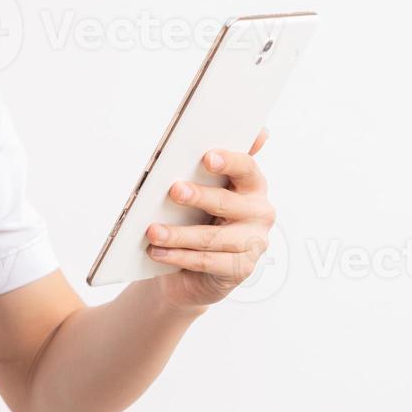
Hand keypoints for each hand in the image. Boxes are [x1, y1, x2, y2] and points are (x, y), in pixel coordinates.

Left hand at [144, 128, 275, 310]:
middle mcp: (259, 213)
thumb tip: (209, 142)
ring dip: (178, 234)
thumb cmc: (198, 217)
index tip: (207, 158)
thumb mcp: (201, 191)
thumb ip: (203, 167)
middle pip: (227, 202)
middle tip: (174, 191)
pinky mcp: (241, 268)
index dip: (229, 161)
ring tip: (153, 231)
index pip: (246, 168)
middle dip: (199, 196)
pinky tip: (158, 252)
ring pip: (213, 237)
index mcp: (252, 185)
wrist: (195, 267)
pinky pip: (207, 262)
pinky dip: (179, 257)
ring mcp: (253, 243)